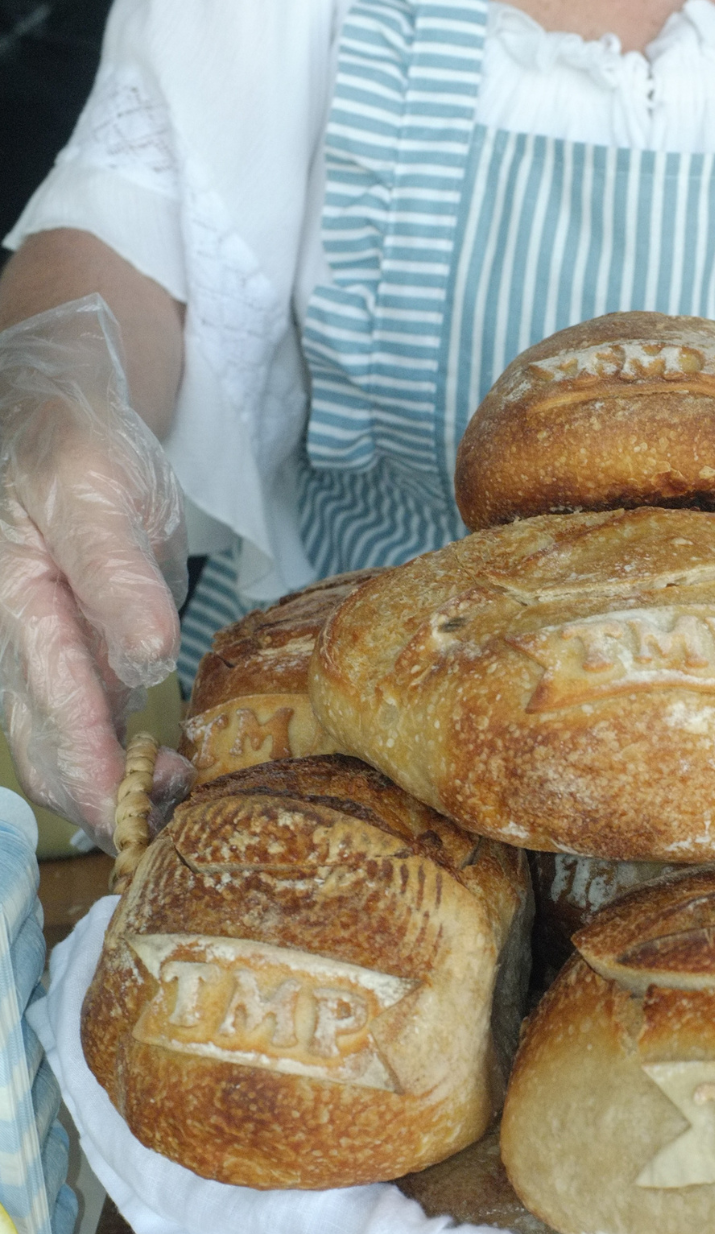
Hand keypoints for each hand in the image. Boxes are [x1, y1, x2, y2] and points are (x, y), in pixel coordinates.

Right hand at [0, 298, 192, 849]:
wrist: (58, 410)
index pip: (52, 711)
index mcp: (17, 603)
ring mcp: (39, 654)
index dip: (92, 773)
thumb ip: (117, 577)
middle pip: (47, 750)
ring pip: (60, 748)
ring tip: (178, 797)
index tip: (137, 814)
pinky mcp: (66, 654)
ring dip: (112, 788)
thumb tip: (145, 660)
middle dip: (103, 802)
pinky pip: (82, 725)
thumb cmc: (73, 440)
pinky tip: (166, 770)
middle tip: (170, 823)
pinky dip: (118, 759)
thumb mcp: (99, 491)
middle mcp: (17, 642)